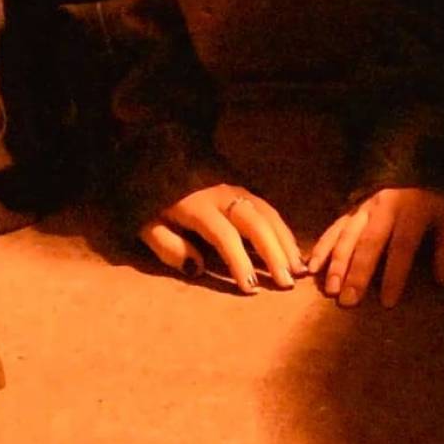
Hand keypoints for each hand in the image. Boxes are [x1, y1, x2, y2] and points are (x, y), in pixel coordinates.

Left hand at [137, 184, 303, 292]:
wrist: (153, 155)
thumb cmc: (148, 197)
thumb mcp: (145, 223)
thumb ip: (168, 246)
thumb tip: (198, 268)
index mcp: (196, 205)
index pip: (224, 235)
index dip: (238, 261)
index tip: (249, 288)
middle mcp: (222, 195)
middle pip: (255, 222)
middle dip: (273, 253)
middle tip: (286, 283)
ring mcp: (235, 189)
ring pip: (268, 214)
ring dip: (285, 242)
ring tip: (298, 271)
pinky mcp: (242, 188)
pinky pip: (269, 208)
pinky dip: (283, 230)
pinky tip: (292, 250)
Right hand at [308, 187, 443, 307]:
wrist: (417, 162)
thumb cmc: (435, 199)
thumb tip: (442, 281)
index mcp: (411, 212)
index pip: (401, 247)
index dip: (394, 275)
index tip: (387, 302)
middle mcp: (383, 209)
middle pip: (368, 244)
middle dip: (357, 273)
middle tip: (348, 301)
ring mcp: (363, 207)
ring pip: (347, 236)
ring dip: (336, 263)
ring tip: (330, 289)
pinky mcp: (350, 208)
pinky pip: (333, 228)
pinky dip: (322, 246)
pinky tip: (312, 266)